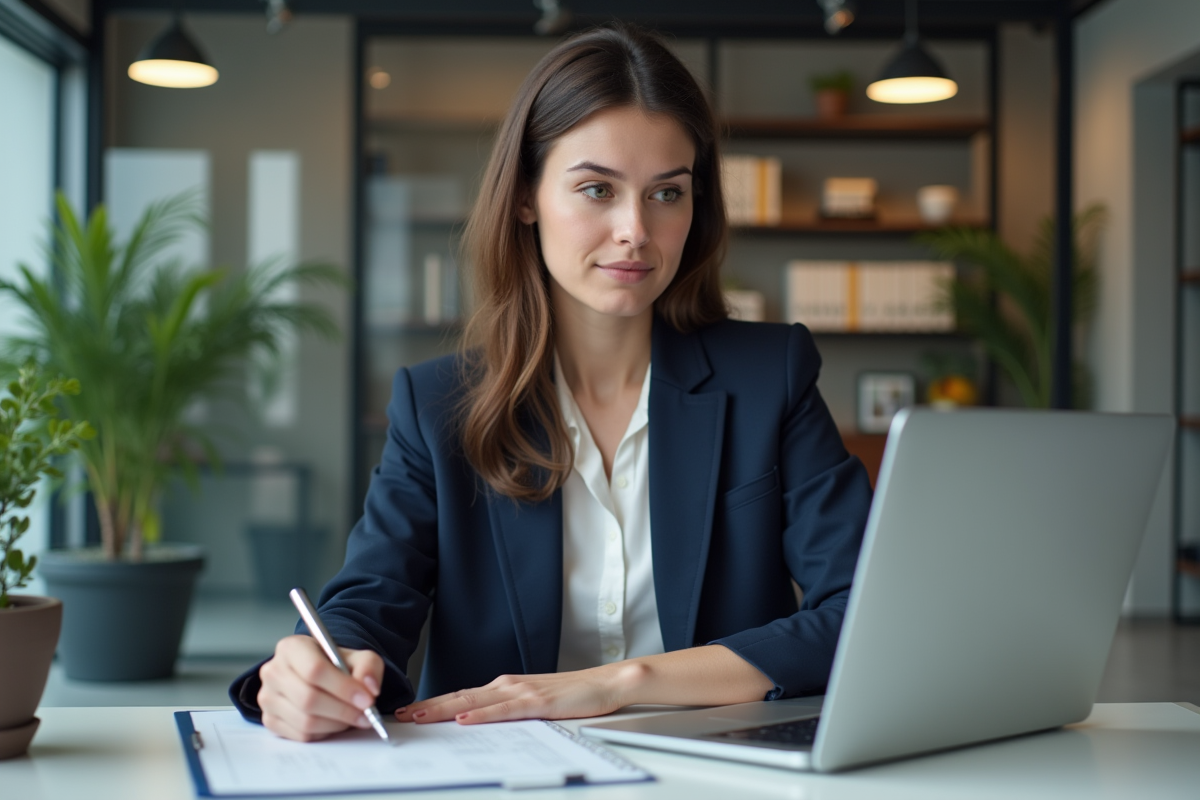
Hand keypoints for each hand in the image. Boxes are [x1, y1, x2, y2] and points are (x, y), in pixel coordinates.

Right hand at [257, 634, 384, 741]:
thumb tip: (370, 688)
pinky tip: (334, 722)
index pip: (314, 670)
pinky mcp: (269, 719)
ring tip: (352, 717)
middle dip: (343, 711)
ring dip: (336, 724)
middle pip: (308, 699)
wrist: (316, 674)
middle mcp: (273, 671)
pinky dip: (323, 733)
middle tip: (365, 715)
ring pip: (305, 721)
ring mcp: (268, 697)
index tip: (366, 699)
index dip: (343, 688)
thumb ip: (368, 667)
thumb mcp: (357, 657)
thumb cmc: (334, 664)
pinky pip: (300, 735)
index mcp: (292, 648)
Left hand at [395, 662, 644, 724]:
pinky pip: (502, 710)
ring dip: (443, 709)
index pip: (463, 695)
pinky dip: (480, 715)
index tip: (411, 711)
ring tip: (419, 716)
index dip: (434, 703)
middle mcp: (508, 685)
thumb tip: (481, 723)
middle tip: (401, 714)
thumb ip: (508, 710)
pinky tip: (463, 719)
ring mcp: (521, 691)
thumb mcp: (534, 703)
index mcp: (505, 686)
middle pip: (460, 696)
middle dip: (428, 706)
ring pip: (474, 701)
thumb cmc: (572, 695)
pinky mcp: (537, 701)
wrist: (603, 684)